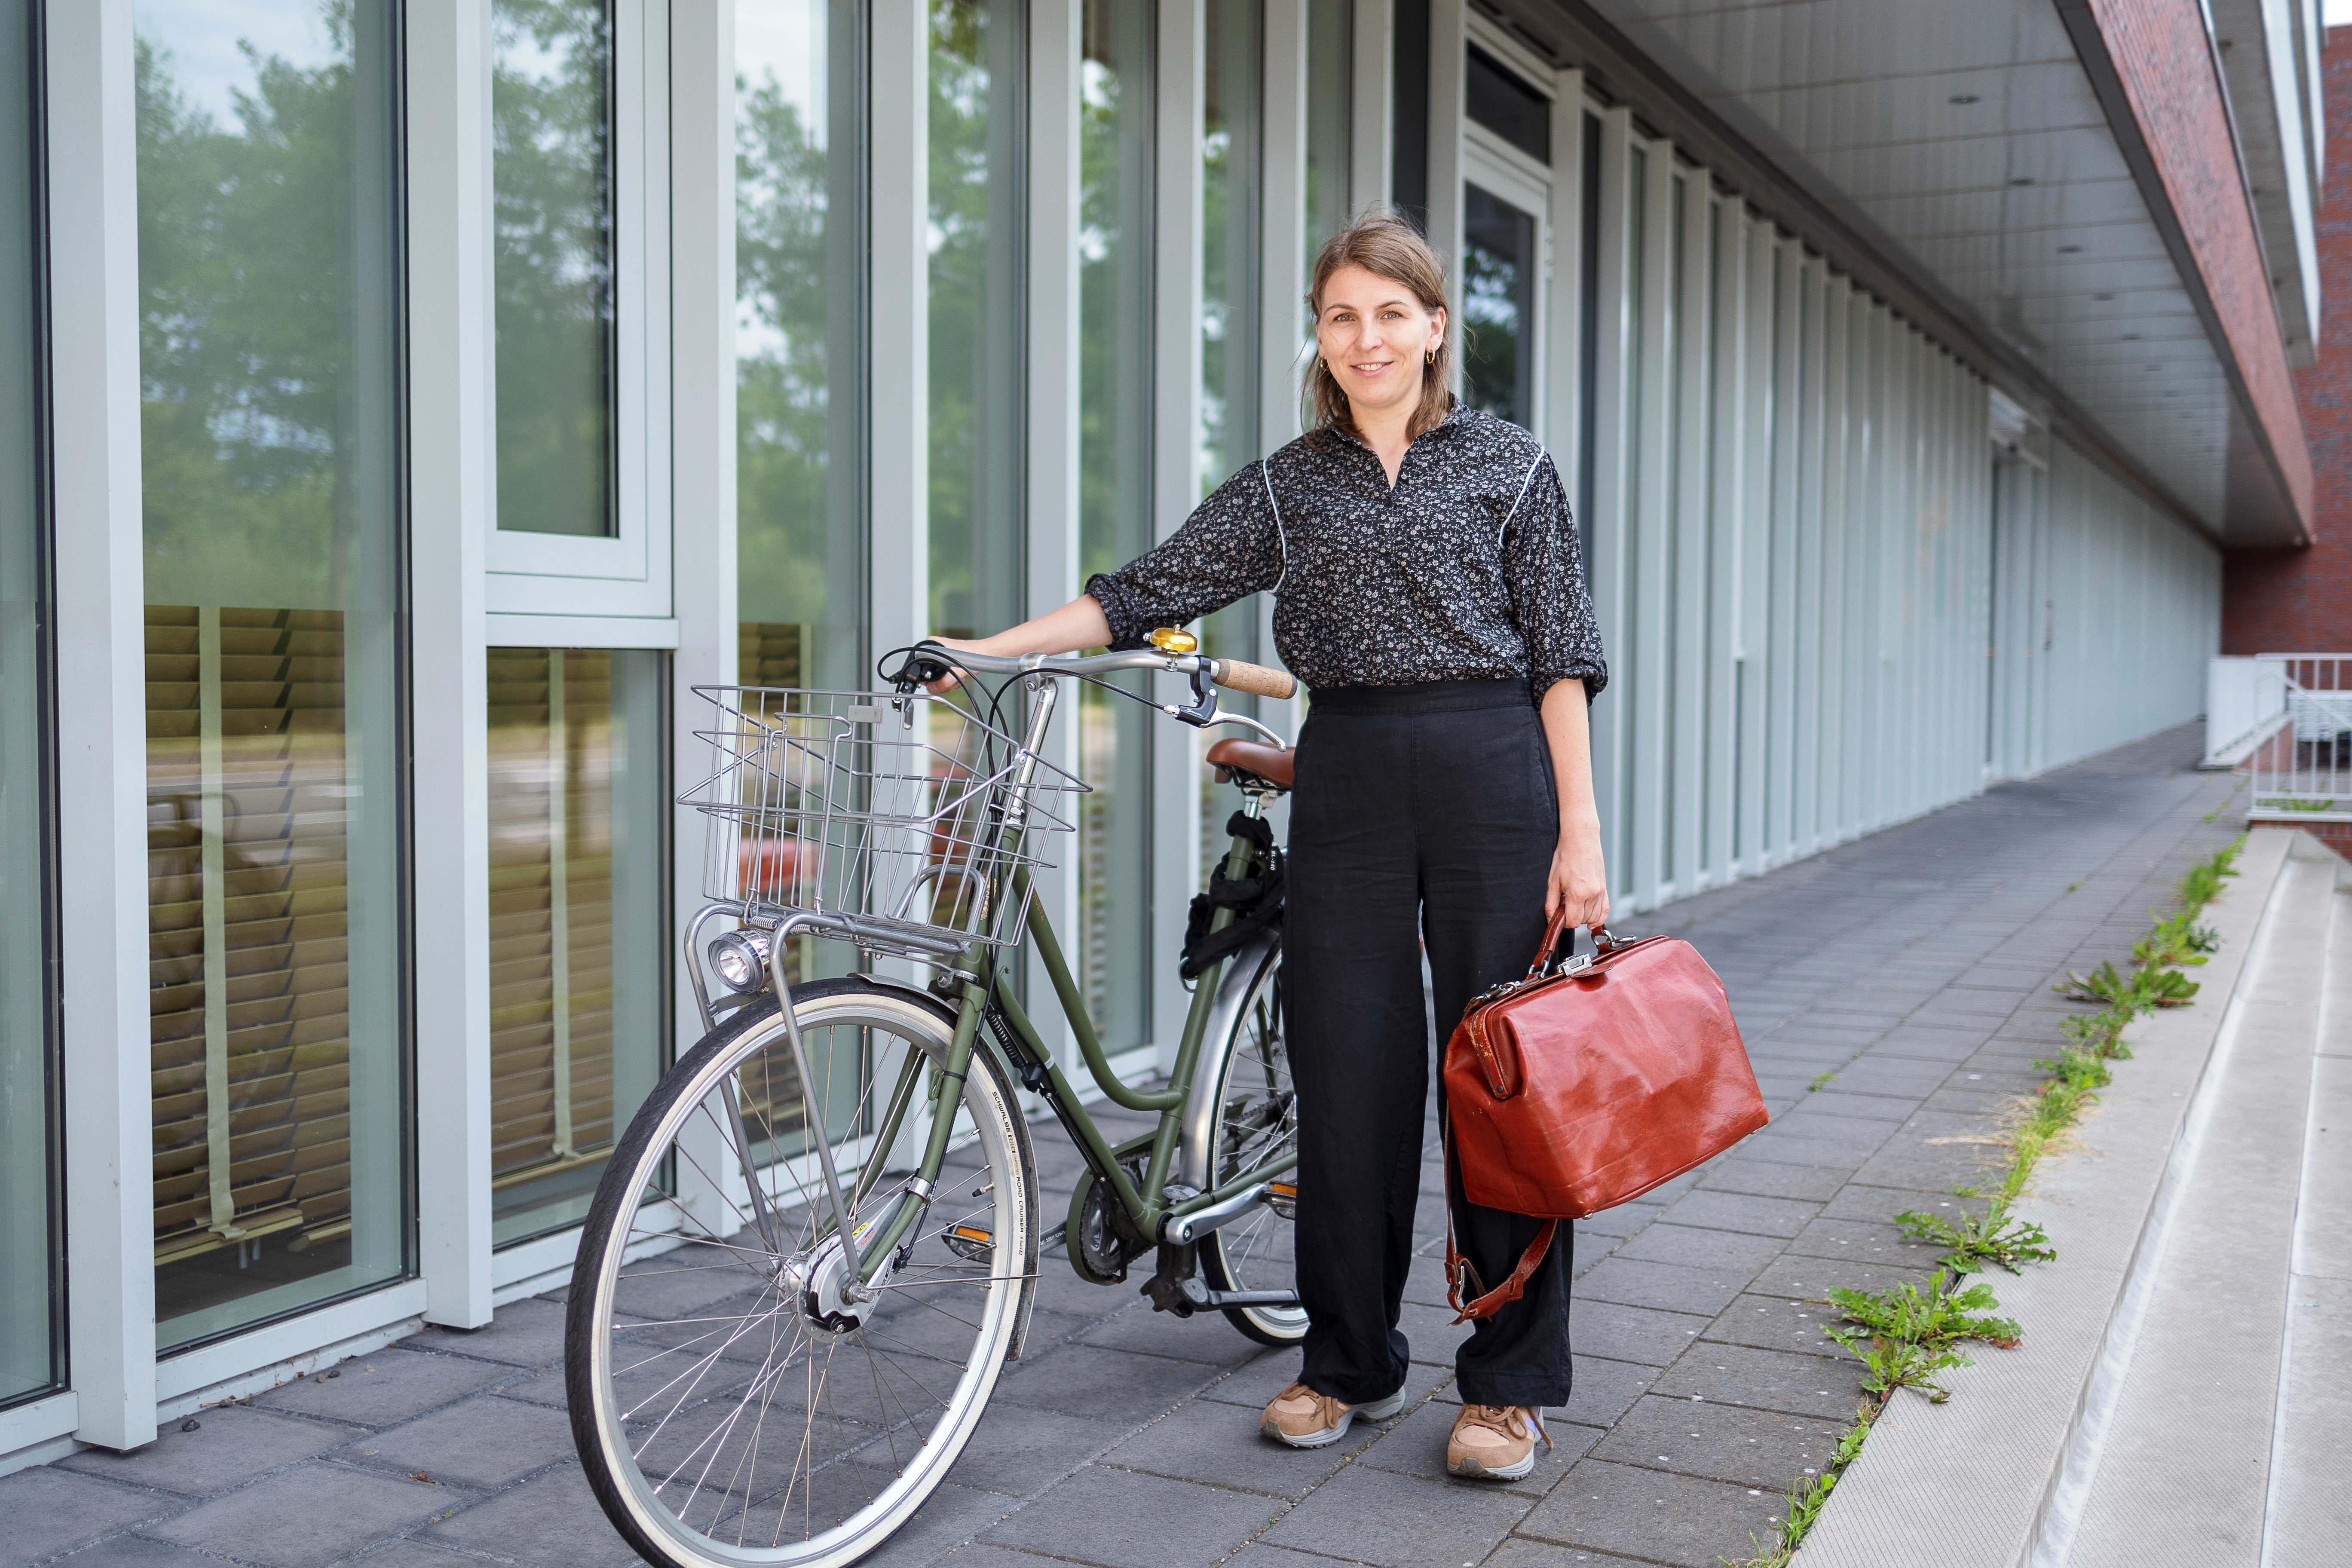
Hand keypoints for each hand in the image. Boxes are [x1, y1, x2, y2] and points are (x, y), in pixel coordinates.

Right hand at [914, 635, 982, 694]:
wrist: (985, 653)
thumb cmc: (974, 654)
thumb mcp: (957, 671)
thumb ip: (943, 682)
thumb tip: (932, 688)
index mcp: (932, 644)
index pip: (919, 665)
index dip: (927, 678)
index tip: (937, 683)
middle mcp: (934, 647)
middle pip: (927, 672)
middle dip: (939, 681)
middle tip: (951, 681)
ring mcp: (940, 654)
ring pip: (936, 675)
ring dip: (946, 681)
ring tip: (957, 677)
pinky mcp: (946, 659)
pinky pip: (942, 673)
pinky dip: (949, 678)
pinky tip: (957, 676)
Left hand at [1544, 817, 1608, 931]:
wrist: (1581, 839)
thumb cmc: (1565, 856)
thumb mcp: (1553, 881)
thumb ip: (1551, 903)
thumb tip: (1551, 919)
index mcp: (1577, 893)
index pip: (1573, 922)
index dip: (1564, 922)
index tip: (1559, 915)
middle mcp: (1592, 894)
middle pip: (1583, 920)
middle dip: (1572, 917)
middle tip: (1565, 905)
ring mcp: (1601, 891)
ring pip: (1594, 917)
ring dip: (1583, 917)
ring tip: (1574, 904)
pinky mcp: (1605, 888)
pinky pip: (1605, 910)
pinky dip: (1599, 918)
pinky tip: (1591, 920)